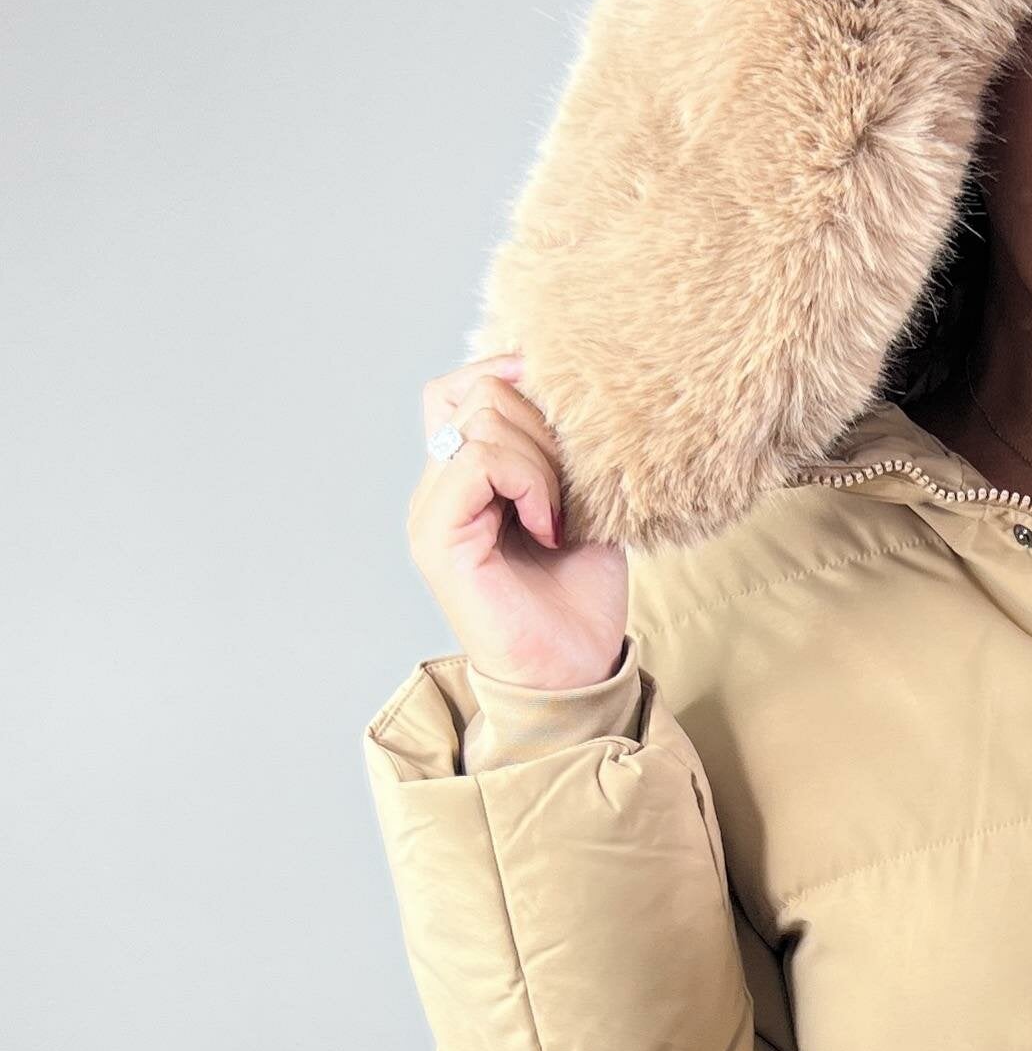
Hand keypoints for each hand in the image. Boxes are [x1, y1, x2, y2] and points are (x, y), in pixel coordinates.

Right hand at [407, 351, 628, 691]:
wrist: (574, 673)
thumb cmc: (579, 599)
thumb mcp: (581, 502)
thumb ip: (561, 447)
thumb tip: (564, 382)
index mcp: (461, 478)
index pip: (459, 387)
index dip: (509, 376)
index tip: (565, 408)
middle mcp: (436, 489)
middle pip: (477, 392)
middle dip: (542, 422)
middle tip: (572, 488)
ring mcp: (431, 511)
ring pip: (482, 418)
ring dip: (542, 458)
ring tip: (562, 514)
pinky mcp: (437, 536)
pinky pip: (478, 460)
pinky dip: (528, 480)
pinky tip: (550, 526)